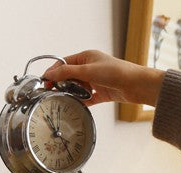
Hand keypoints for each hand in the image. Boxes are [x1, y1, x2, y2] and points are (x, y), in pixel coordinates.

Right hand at [43, 50, 164, 107]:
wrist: (135, 85)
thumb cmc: (115, 72)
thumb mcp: (87, 70)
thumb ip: (67, 73)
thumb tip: (49, 74)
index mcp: (86, 57)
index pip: (64, 63)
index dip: (53, 72)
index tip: (45, 82)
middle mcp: (90, 67)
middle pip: (69, 76)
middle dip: (61, 84)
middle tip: (52, 93)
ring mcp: (95, 81)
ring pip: (78, 88)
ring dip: (72, 93)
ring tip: (64, 100)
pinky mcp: (101, 93)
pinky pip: (87, 98)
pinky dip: (81, 101)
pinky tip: (75, 106)